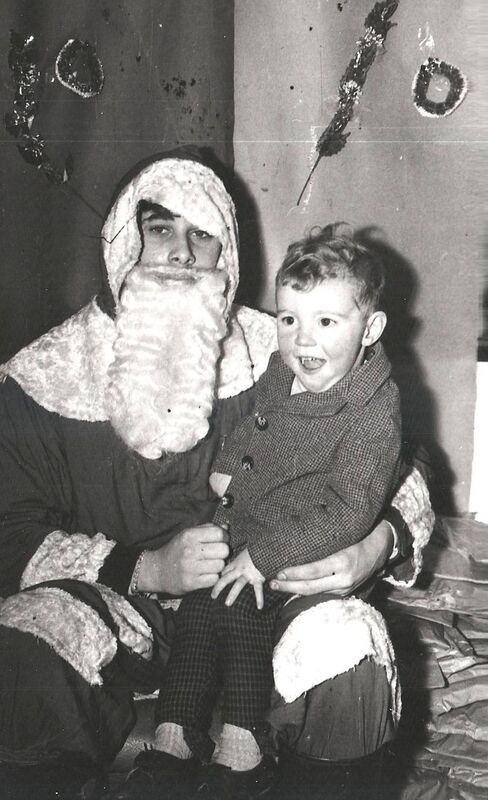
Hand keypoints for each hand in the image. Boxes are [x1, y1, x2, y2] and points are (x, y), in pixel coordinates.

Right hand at [136, 524, 229, 594]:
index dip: (224, 537)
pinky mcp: (191, 583)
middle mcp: (190, 550)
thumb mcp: (187, 534)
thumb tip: (226, 527)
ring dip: (218, 566)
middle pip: (223, 550)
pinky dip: (213, 577)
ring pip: (220, 565)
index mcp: (189, 535)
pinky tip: (206, 574)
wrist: (157, 570)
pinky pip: (214, 579)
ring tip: (210, 565)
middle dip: (222, 552)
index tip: (221, 541)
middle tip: (216, 554)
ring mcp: (190, 568)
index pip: (219, 534)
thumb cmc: (176, 550)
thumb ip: (207, 529)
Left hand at [211, 548, 264, 608]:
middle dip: (218, 587)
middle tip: (213, 596)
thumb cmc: (255, 551)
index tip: (216, 586)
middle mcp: (240, 569)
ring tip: (227, 604)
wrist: (265, 548)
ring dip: (232, 594)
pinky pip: (258, 590)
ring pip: (238, 585)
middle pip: (226, 579)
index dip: (219, 578)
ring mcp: (248, 574)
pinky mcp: (258, 578)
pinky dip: (259, 599)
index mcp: (236, 563)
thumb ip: (238, 562)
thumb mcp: (243, 554)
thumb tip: (231, 568)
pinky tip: (259, 607)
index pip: (224, 571)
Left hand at [269, 520, 393, 596]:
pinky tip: (293, 588)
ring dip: (294, 590)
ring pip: (315, 593)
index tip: (279, 573)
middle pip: (311, 587)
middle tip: (271, 583)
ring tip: (277, 586)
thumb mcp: (343, 537)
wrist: (381, 549)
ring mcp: (345, 588)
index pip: (313, 571)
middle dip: (289, 587)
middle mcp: (344, 578)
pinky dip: (306, 592)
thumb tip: (297, 543)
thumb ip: (324, 543)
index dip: (294, 573)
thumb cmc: (360, 536)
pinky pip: (321, 593)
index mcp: (343, 562)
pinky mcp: (345, 592)